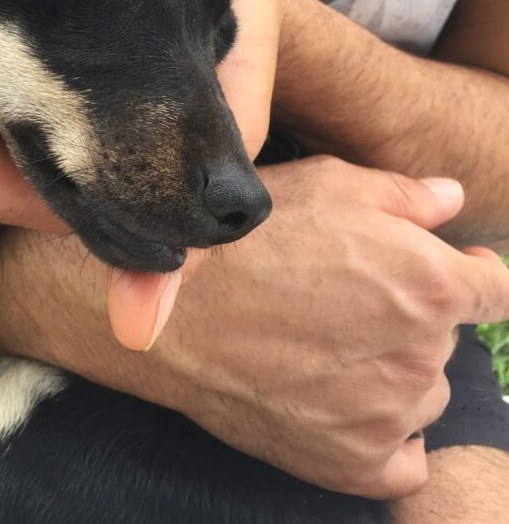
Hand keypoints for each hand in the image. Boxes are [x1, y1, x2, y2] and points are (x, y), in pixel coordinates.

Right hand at [0, 156, 508, 499]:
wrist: (172, 312)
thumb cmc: (246, 240)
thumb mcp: (327, 184)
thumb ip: (406, 193)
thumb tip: (453, 200)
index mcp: (431, 282)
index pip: (497, 286)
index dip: (472, 273)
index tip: (445, 270)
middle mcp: (421, 354)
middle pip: (448, 338)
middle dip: (413, 316)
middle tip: (349, 298)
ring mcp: (388, 415)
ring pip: (423, 392)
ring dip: (396, 371)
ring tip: (330, 344)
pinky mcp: (354, 463)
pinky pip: (405, 458)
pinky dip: (385, 434)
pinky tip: (343, 401)